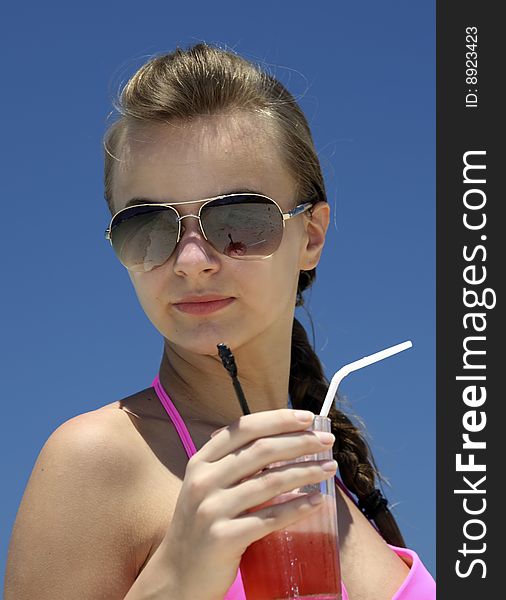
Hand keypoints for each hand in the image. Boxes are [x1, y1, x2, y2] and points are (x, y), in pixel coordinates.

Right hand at [160, 408, 336, 599]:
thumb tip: (279, 439)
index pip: (243, 428)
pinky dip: (297, 508)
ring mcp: (211, 509)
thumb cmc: (201, 524)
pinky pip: (269, 518)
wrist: (177, 576)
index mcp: (201, 461)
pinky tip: (317, 501)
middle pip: (261, 450)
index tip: (307, 417)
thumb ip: (232, 462)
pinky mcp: (223, 538)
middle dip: (300, 441)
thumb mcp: (206, 485)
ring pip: (270, 481)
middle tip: (328, 441)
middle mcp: (203, 480)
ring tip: (330, 468)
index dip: (278, 419)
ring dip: (307, 471)